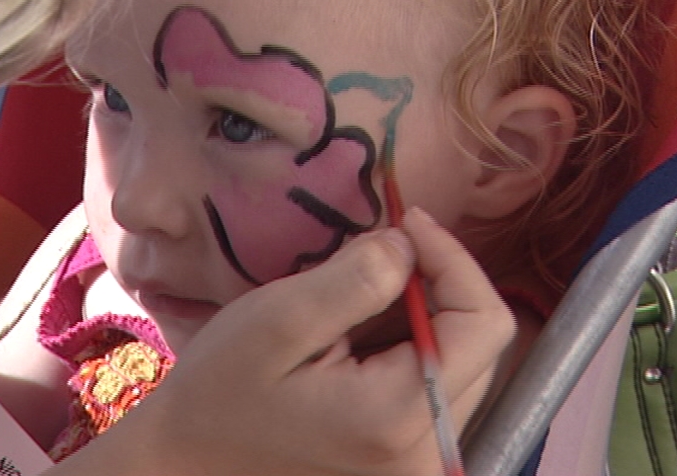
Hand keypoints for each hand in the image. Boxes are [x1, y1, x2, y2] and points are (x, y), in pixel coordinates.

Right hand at [51, 208, 515, 475]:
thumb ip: (354, 278)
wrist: (191, 465)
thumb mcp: (278, 321)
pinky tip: (364, 342)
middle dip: (439, 286)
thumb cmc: (220, 394)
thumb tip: (409, 245)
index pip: (485, 324)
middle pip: (481, 346)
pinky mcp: (408, 465)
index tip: (408, 225)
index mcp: (397, 416)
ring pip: (464, 366)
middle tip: (382, 255)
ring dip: (427, 317)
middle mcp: (427, 453)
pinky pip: (437, 390)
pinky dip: (414, 350)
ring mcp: (420, 466)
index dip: (455, 261)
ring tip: (363, 302)